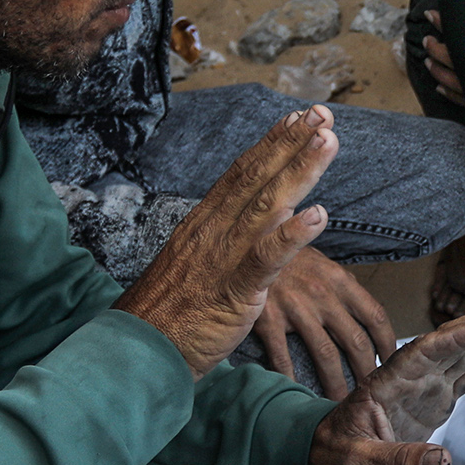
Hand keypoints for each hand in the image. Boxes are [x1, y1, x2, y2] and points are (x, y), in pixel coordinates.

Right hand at [116, 106, 335, 375]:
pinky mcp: (232, 291)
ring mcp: (222, 258)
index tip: (297, 117)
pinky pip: (265, 259)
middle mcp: (212, 231)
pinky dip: (292, 237)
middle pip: (256, 177)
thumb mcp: (198, 264)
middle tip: (322, 113)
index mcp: (204, 223)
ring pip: (267, 206)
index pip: (241, 173)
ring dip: (299, 171)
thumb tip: (263, 219)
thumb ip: (226, 240)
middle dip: (291, 143)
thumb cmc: (170, 312)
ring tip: (327, 142)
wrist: (137, 350)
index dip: (271, 143)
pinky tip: (319, 216)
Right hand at [254, 247, 395, 397]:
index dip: (388, 345)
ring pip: (325, 355)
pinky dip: (291, 379)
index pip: (376, 317)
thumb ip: (345, 289)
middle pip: (355, 342)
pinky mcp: (268, 318)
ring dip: (335, 384)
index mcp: (342, 281)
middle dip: (367, 373)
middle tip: (372, 397)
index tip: (392, 365)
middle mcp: (324, 295)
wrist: (249, 241)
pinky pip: (283, 356)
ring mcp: (296, 307)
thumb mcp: (323, 264)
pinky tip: (297, 395)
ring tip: (340, 404)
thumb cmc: (290, 257)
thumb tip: (368, 316)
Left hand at [309, 302, 464, 464]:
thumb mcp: (361, 462)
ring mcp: (425, 385)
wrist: (326, 456)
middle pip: (450, 342)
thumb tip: (445, 464)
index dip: (455, 338)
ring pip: (463, 353)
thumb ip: (401, 462)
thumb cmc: (336, 455)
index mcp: (387, 382)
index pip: (424, 352)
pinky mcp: (436, 398)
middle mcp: (409, 376)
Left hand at [417, 9, 464, 104]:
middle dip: (435, 49)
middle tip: (427, 41)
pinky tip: (439, 88)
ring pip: (451, 79)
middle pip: (449, 57)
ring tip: (428, 62)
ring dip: (436, 70)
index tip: (429, 14)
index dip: (441, 22)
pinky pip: (460, 99)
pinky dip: (447, 92)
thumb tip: (447, 9)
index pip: (457, 32)